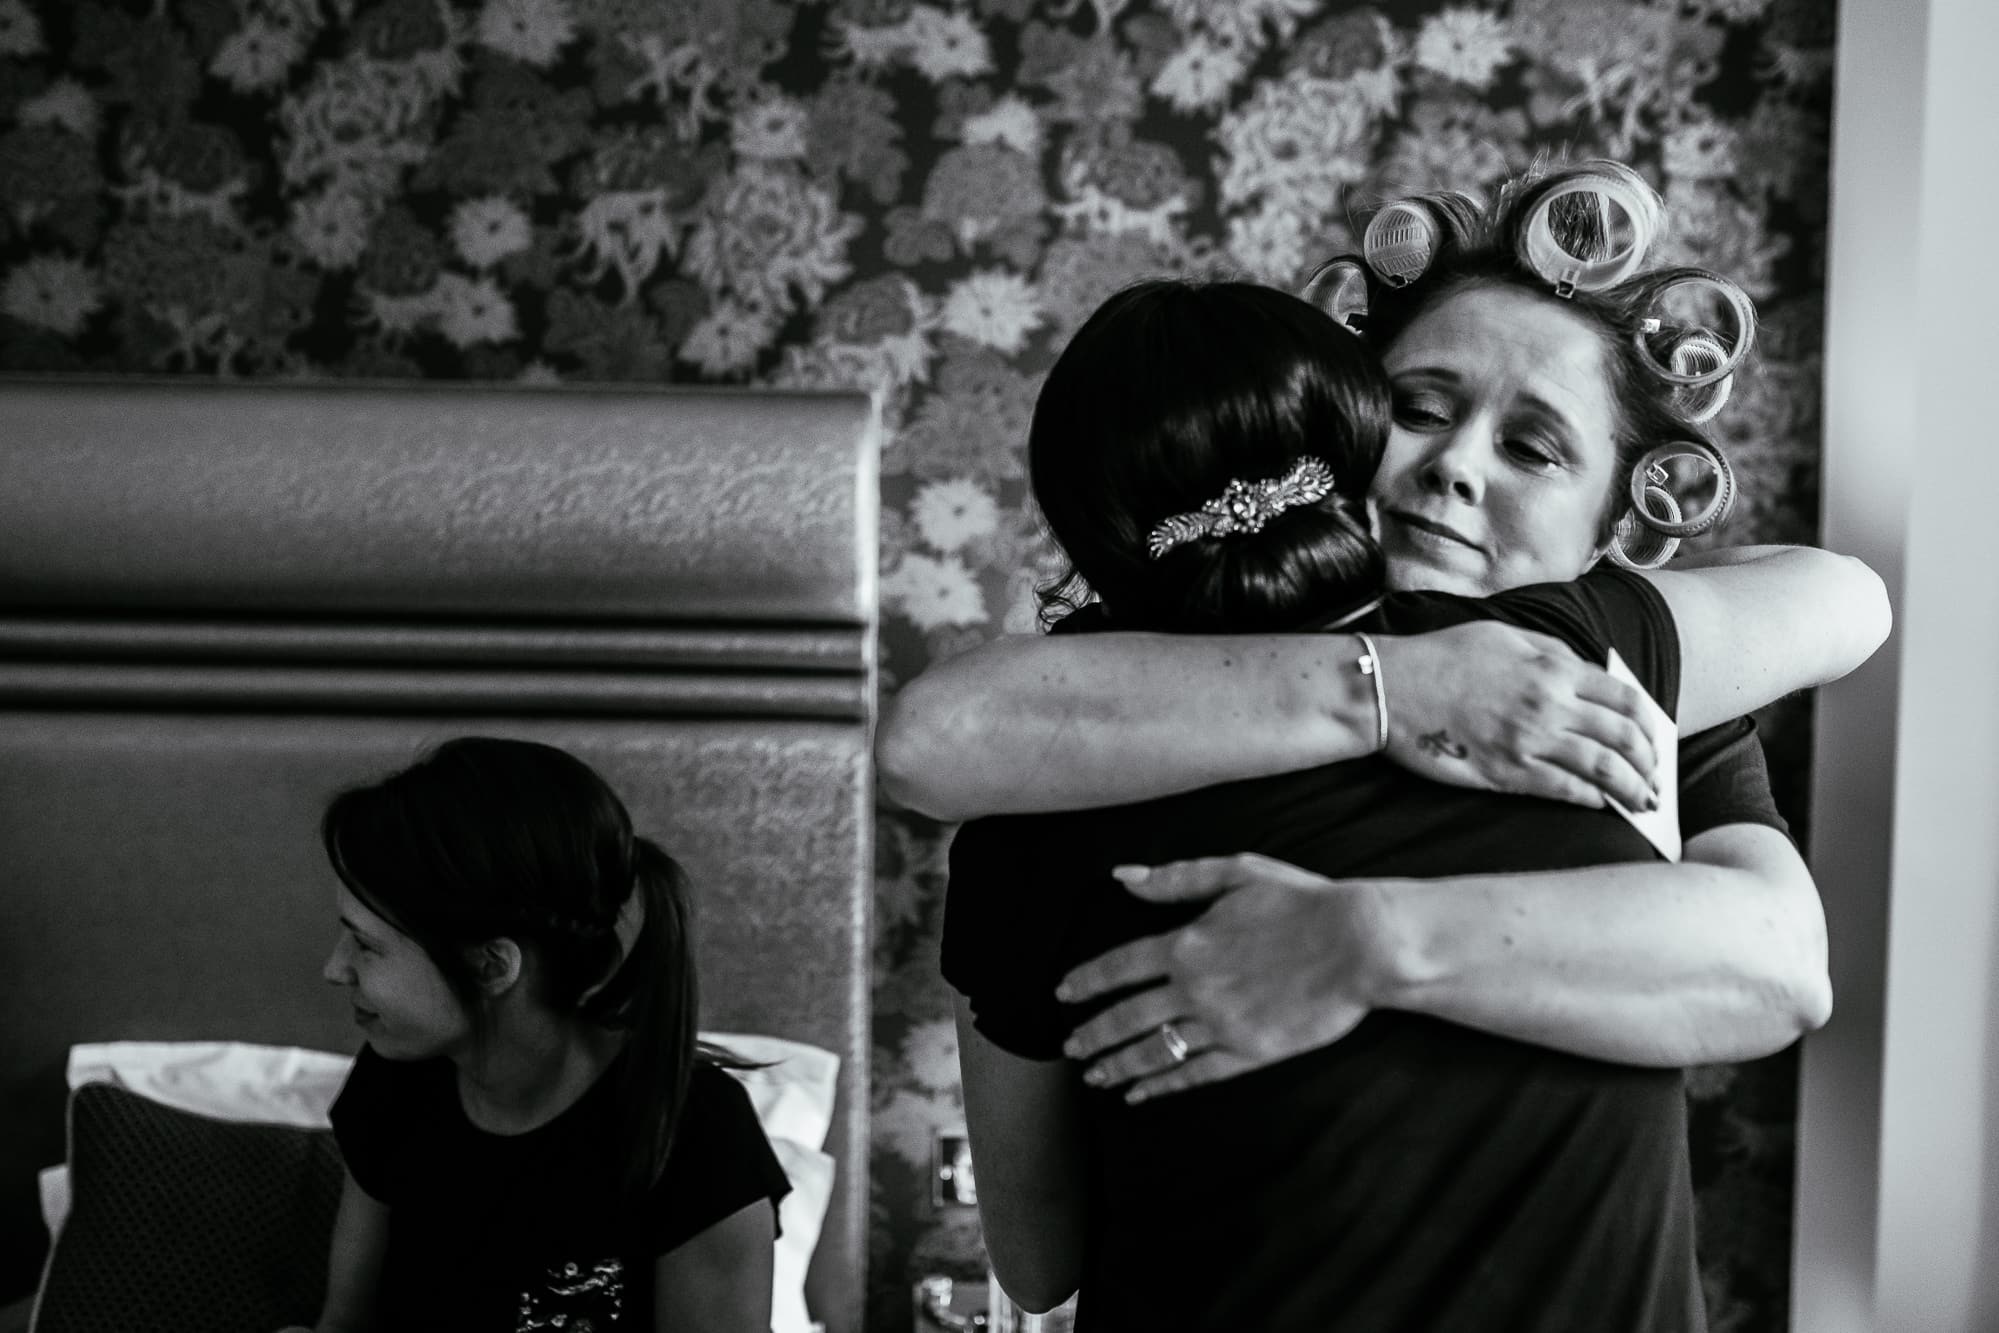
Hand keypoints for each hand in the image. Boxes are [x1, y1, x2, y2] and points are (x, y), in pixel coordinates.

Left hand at [1056, 854, 1405, 1101]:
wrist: (1359, 943)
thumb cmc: (1301, 901)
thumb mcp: (1236, 872)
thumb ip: (1176, 878)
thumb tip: (1124, 877)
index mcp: (1187, 943)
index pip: (1119, 966)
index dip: (1087, 982)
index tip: (1063, 993)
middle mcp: (1194, 988)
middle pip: (1126, 1017)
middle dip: (1093, 1034)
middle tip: (1070, 1048)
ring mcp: (1220, 1024)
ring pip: (1154, 1050)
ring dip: (1118, 1064)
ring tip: (1094, 1076)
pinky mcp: (1249, 1052)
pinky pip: (1194, 1073)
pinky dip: (1162, 1085)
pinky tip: (1141, 1093)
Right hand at [1375, 621, 1661, 810]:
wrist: (1391, 688)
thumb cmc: (1443, 657)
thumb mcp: (1504, 635)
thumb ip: (1551, 652)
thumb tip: (1588, 671)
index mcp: (1554, 669)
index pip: (1625, 699)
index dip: (1650, 723)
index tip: (1655, 738)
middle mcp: (1550, 706)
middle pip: (1623, 738)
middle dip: (1648, 762)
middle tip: (1655, 777)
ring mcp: (1529, 742)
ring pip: (1603, 770)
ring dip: (1632, 789)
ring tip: (1643, 801)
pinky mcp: (1506, 772)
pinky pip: (1563, 790)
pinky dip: (1591, 798)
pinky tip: (1600, 803)